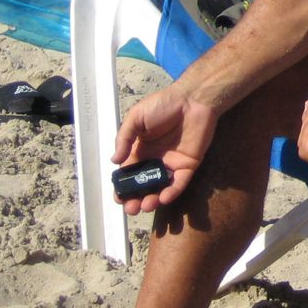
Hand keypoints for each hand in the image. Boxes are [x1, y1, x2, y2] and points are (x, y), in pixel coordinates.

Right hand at [111, 84, 217, 215]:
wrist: (193, 99)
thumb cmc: (163, 104)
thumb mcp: (136, 117)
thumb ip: (124, 139)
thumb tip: (114, 161)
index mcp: (140, 150)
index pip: (129, 174)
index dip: (123, 187)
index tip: (118, 198)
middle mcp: (155, 160)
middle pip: (143, 185)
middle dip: (135, 199)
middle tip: (131, 208)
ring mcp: (172, 164)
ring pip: (160, 188)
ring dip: (152, 199)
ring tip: (145, 205)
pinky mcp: (188, 165)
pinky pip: (180, 182)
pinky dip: (172, 192)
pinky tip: (163, 197)